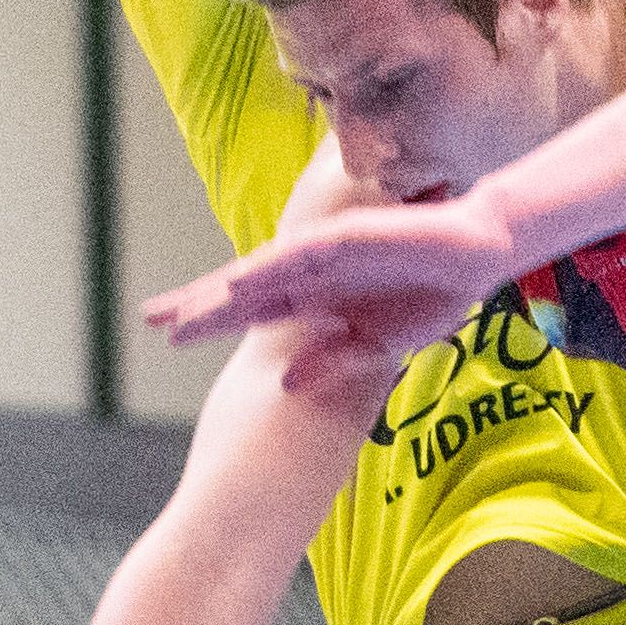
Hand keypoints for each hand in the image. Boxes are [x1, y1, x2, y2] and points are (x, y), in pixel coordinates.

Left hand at [146, 198, 514, 366]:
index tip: (168, 338)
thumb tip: (286, 385)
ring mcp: (326, 254)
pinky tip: (242, 281)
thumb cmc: (428, 294)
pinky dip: (273, 268)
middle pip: (241, 288)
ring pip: (263, 272)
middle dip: (198, 302)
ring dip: (226, 290)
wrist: (476, 256)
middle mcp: (309, 272)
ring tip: (185, 309)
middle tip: (149, 317)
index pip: (248, 310)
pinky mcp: (349, 240)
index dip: (209, 320)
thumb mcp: (375, 344)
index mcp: (312, 297)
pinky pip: (304, 256)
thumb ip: (331, 360)